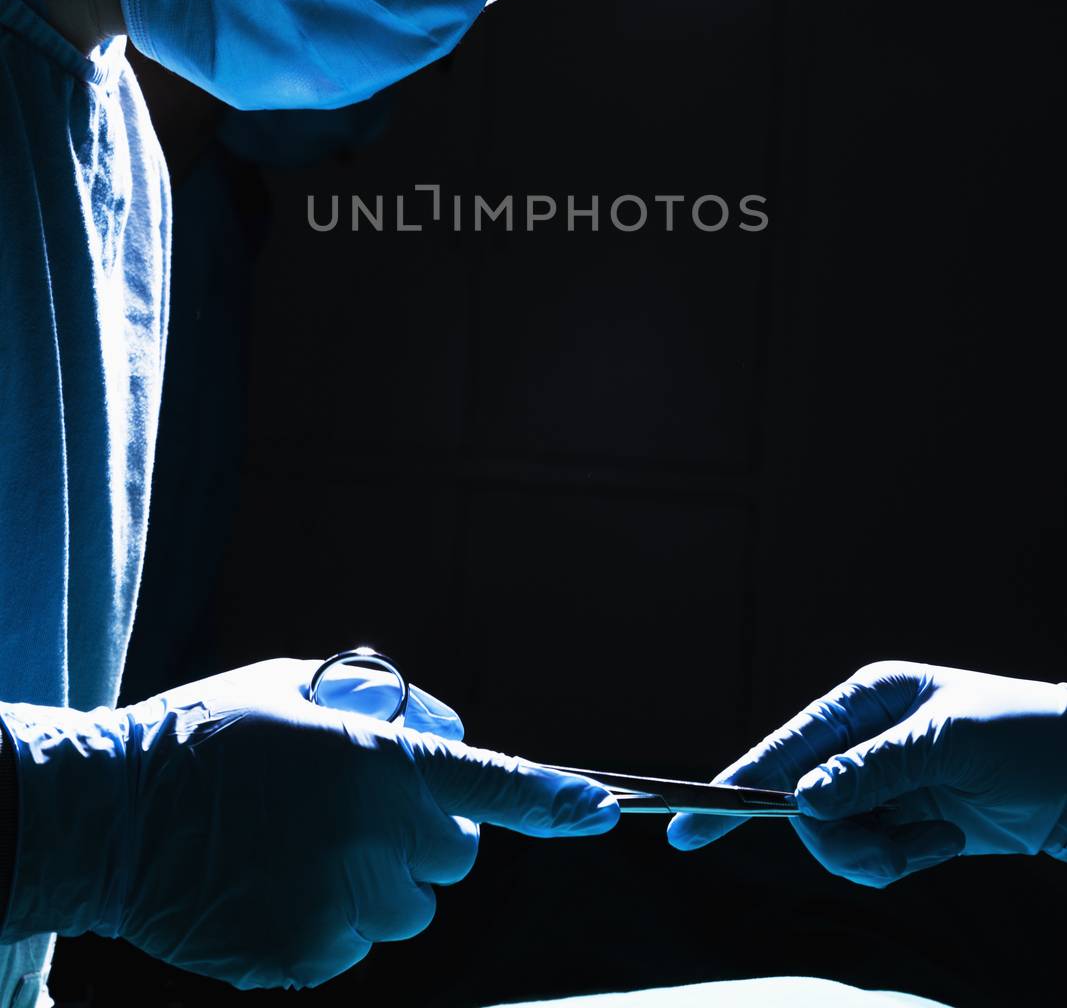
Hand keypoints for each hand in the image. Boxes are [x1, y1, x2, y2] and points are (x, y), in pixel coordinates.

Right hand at [0, 657, 617, 987]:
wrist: (114, 818)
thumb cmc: (210, 736)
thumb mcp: (299, 687)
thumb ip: (388, 710)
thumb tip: (445, 736)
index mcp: (378, 765)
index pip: (490, 785)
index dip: (553, 801)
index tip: (600, 811)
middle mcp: (372, 841)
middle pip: (455, 857)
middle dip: (426, 835)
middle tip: (356, 809)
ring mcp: (341, 910)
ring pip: (409, 909)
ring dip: (378, 883)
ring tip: (299, 846)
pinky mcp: (306, 961)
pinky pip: (354, 945)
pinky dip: (330, 922)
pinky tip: (273, 884)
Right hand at [666, 660, 1066, 886]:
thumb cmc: (1028, 739)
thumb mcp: (949, 746)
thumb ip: (872, 772)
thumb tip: (802, 801)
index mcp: (865, 700)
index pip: (785, 747)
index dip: (734, 787)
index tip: (683, 828)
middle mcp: (864, 740)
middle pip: (805, 807)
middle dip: (843, 840)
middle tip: (900, 852)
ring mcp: (883, 783)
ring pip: (837, 840)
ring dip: (882, 855)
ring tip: (938, 843)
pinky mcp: (907, 823)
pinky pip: (874, 858)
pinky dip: (905, 861)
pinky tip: (949, 842)